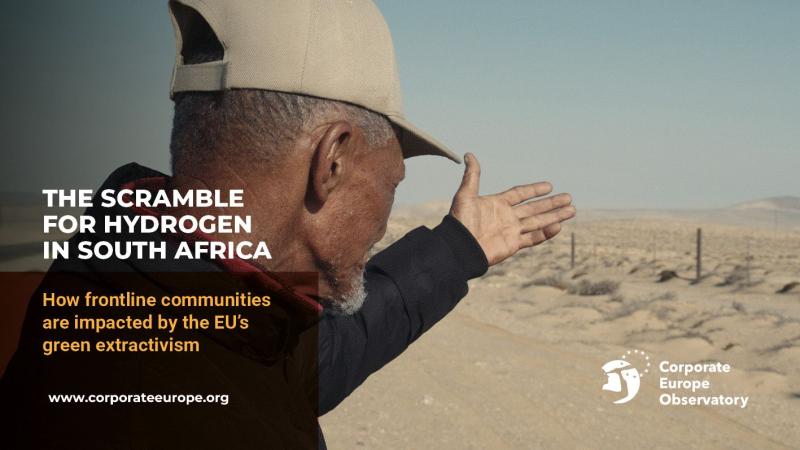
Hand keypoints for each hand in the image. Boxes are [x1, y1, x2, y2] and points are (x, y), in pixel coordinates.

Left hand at [449, 153, 574, 265]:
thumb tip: (468, 154)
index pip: (520, 194)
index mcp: (497, 204)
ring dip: (555, 216)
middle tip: (569, 197)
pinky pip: (532, 238)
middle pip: (534, 208)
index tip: (549, 186)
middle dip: (551, 203)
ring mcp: (511, 231)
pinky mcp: (513, 244)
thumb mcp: (465, 195)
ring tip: (572, 210)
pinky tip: (558, 226)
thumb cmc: (460, 221)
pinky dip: (545, 233)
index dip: (534, 190)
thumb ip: (472, 176)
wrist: (459, 247)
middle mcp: (506, 216)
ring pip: (538, 222)